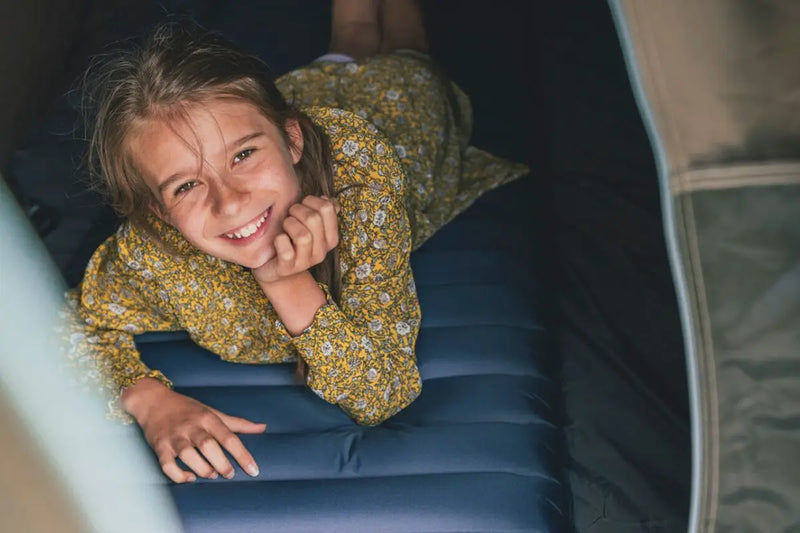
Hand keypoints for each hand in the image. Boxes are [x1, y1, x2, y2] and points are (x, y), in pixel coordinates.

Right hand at [121, 378, 265, 482]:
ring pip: (188, 455)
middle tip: (230, 474)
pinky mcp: (160, 447)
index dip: (243, 455)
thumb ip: (237, 423)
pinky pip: (167, 465)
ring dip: (202, 468)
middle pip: (208, 445)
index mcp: (208, 418)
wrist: (153, 401)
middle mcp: (192, 426)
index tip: (254, 470)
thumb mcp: (213, 412)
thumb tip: (263, 428)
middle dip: (222, 462)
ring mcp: (174, 437)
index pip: (229, 437)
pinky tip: (190, 478)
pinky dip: (178, 475)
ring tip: (212, 475)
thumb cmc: (188, 409)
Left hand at [252, 195, 339, 284]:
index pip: (328, 208)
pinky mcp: (288, 268)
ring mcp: (305, 262)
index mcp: (330, 238)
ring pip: (303, 236)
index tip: (303, 205)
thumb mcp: (309, 226)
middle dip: (297, 210)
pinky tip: (278, 240)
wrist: (277, 269)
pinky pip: (286, 252)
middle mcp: (321, 251)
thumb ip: (322, 213)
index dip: (311, 201)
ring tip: (285, 226)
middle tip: (290, 215)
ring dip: (289, 224)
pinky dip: (280, 241)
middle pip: (314, 219)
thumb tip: (330, 200)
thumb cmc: (292, 240)